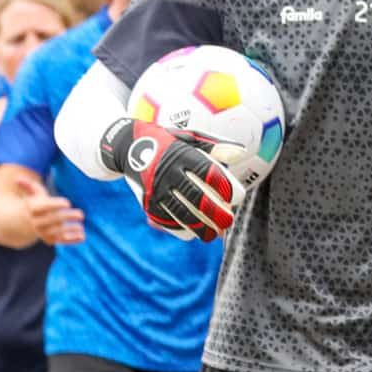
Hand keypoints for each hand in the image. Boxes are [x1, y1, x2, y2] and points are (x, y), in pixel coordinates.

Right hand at [15, 173, 84, 244]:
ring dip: (69, 230)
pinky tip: (82, 236)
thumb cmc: (37, 205)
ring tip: (81, 227)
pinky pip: (61, 241)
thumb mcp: (34, 194)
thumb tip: (18, 179)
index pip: (44, 207)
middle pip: (52, 220)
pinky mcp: (50, 240)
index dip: (56, 205)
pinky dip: (71, 240)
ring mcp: (43, 233)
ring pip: (56, 233)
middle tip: (81, 214)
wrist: (27, 224)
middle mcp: (36, 223)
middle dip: (67, 217)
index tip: (68, 202)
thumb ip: (30, 186)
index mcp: (33, 210)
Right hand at [99, 118, 244, 241]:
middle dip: (214, 212)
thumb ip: (217, 146)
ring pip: (180, 212)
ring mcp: (156, 188)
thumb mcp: (191, 137)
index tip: (237, 197)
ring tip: (215, 234)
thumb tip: (243, 152)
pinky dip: (181, 229)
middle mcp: (168, 172)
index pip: (207, 172)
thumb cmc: (169, 142)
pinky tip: (195, 234)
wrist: (128, 146)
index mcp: (182, 154)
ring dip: (199, 226)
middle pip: (195, 196)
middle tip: (229, 221)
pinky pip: (165, 219)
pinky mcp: (147, 201)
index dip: (224, 186)